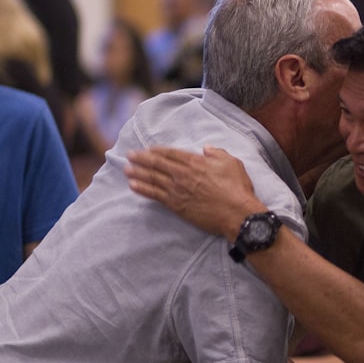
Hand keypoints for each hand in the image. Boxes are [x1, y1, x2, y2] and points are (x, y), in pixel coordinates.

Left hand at [125, 146, 265, 239]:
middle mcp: (183, 174)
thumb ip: (218, 153)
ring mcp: (177, 190)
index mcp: (195, 162)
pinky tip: (133, 186)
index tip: (147, 150)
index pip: (170, 153)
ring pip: (152, 178)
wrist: (236, 213)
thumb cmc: (237, 188)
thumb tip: (207, 149)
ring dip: (138, 173)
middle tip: (129, 155)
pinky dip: (142, 189)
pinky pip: (154, 195)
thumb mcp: (232, 162)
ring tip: (126, 170)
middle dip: (141, 158)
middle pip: (157, 164)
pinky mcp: (176, 205)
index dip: (156, 151)